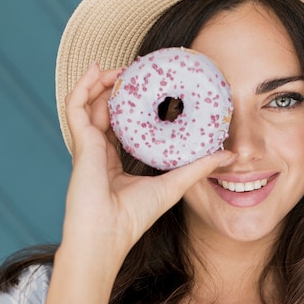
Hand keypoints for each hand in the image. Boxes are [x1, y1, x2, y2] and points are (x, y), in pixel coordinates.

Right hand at [61, 63, 234, 260]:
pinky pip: (76, 108)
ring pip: (89, 104)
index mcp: (115, 161)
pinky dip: (82, 87)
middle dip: (117, 89)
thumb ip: (198, 168)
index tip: (147, 87)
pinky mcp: (81, 143)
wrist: (106, 235)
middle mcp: (100, 151)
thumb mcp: (173, 185)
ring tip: (119, 68)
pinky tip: (96, 70)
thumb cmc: (134, 217)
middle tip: (134, 72)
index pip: (121, 125)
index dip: (130, 105)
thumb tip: (228, 155)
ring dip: (102, 83)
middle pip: (104, 111)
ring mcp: (88, 146)